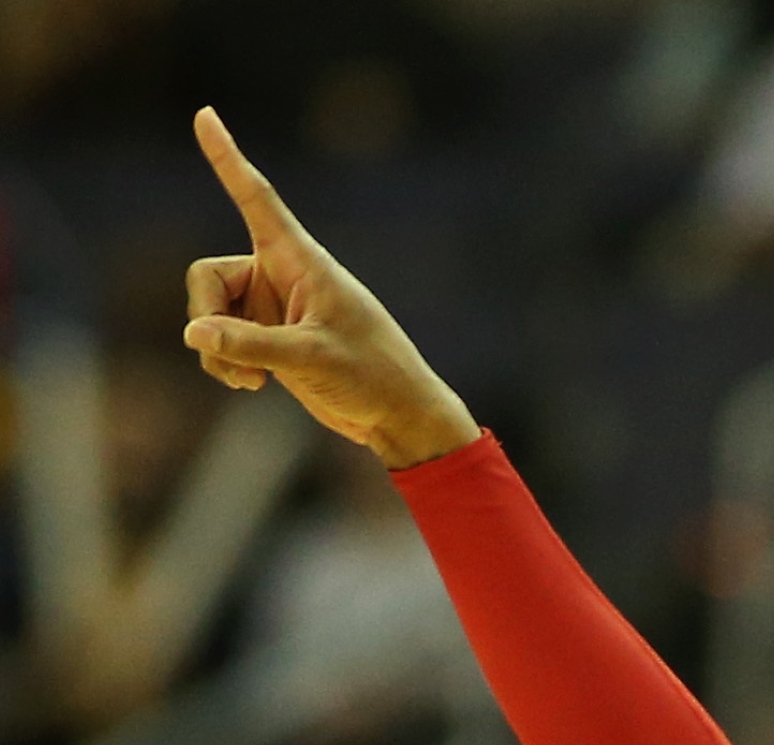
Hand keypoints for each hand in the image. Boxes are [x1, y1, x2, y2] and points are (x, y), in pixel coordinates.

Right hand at [181, 107, 477, 470]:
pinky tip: (252, 385)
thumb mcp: (311, 358)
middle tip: (224, 354)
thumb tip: (193, 334)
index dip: (228, 158)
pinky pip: (222, 342)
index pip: (256, 198)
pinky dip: (225, 363)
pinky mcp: (269, 340)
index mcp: (299, 260)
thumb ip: (250, 344)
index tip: (205, 114)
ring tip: (249, 380)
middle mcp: (278, 276)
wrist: (397, 416)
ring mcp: (271, 308)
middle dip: (207, 315)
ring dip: (217, 350)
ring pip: (210, 313)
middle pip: (207, 277)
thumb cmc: (370, 375)